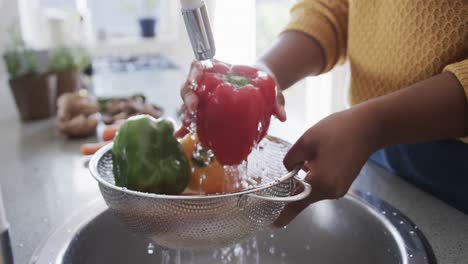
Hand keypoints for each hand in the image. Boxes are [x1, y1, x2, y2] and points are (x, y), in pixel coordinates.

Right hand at [180, 61, 286, 120]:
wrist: (263, 88)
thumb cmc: (263, 82)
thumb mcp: (271, 86)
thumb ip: (276, 99)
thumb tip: (282, 116)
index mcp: (218, 70)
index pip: (199, 66)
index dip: (194, 72)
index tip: (196, 78)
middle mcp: (207, 83)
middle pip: (189, 86)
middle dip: (187, 96)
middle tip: (192, 108)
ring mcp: (205, 98)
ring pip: (188, 103)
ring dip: (186, 114)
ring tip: (186, 126)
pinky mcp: (206, 112)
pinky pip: (193, 119)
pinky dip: (185, 127)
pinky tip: (180, 136)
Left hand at [274, 107, 381, 226]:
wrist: (369, 128)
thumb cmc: (336, 132)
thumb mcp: (305, 142)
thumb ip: (290, 160)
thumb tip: (288, 170)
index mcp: (319, 184)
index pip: (296, 204)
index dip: (283, 215)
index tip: (273, 224)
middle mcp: (330, 192)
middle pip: (303, 194)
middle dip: (295, 182)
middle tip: (294, 162)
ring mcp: (339, 189)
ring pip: (313, 188)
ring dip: (306, 176)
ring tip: (311, 153)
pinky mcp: (344, 183)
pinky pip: (323, 184)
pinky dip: (316, 175)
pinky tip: (319, 157)